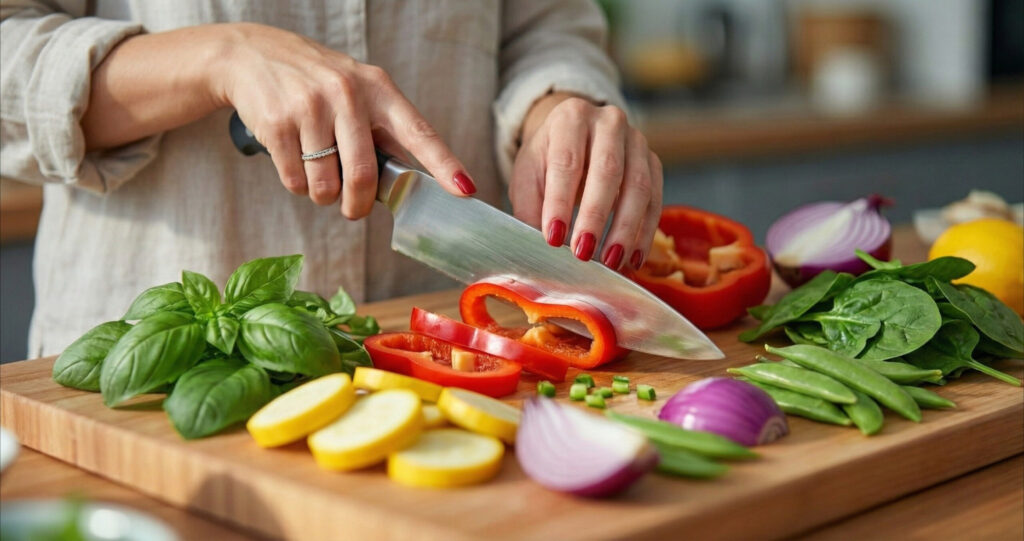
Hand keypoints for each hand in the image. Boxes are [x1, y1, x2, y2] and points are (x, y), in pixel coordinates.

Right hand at [214, 23, 475, 217]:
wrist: (251, 56)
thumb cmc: (315, 82)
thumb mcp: (356, 89)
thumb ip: (381, 130)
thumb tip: (407, 182)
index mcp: (378, 88)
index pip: (418, 132)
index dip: (444, 165)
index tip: (465, 190)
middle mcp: (348, 94)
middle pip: (363, 175)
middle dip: (357, 205)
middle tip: (351, 209)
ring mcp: (310, 107)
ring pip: (325, 185)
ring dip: (322, 195)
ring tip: (317, 174)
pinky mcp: (278, 123)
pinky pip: (296, 181)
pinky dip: (296, 184)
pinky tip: (293, 159)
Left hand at [510, 93, 662, 269]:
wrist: (572, 138)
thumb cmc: (546, 161)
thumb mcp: (528, 177)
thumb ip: (531, 208)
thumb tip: (543, 247)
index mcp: (570, 118)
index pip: (566, 162)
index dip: (560, 202)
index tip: (553, 238)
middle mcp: (608, 122)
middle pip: (607, 170)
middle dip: (595, 216)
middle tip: (583, 253)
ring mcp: (636, 141)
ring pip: (638, 187)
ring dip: (625, 229)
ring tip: (610, 262)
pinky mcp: (653, 162)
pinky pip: (655, 199)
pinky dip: (644, 232)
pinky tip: (632, 258)